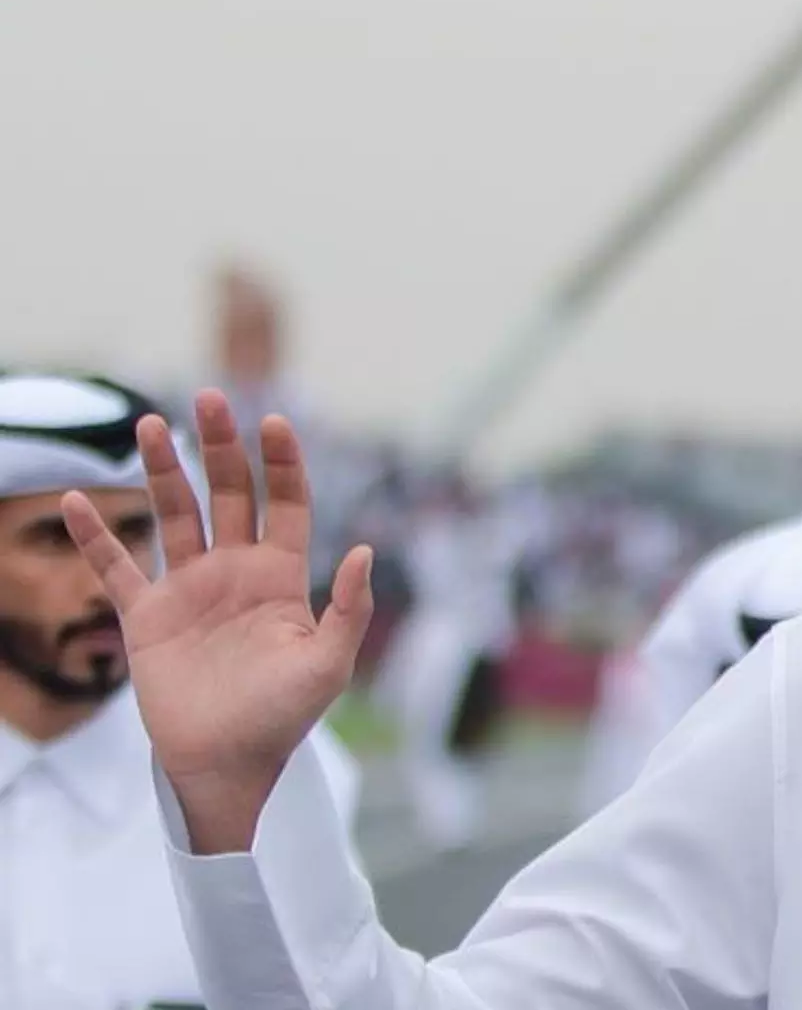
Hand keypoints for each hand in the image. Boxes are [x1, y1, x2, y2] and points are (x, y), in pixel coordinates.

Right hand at [62, 389, 373, 850]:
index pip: (285, 503)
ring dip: (163, 470)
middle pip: (230, 494)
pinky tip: (77, 501)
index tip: (273, 423)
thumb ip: (350, 608)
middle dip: (221, 448)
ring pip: (174, 515)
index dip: (281, 463)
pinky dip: (96, 537)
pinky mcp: (147, 617)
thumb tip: (364, 549)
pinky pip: (118, 568)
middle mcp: (235, 571)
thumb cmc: (284, 717)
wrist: (228, 764)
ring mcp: (189, 589)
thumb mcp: (329, 664)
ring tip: (150, 423)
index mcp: (282, 576)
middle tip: (210, 397)